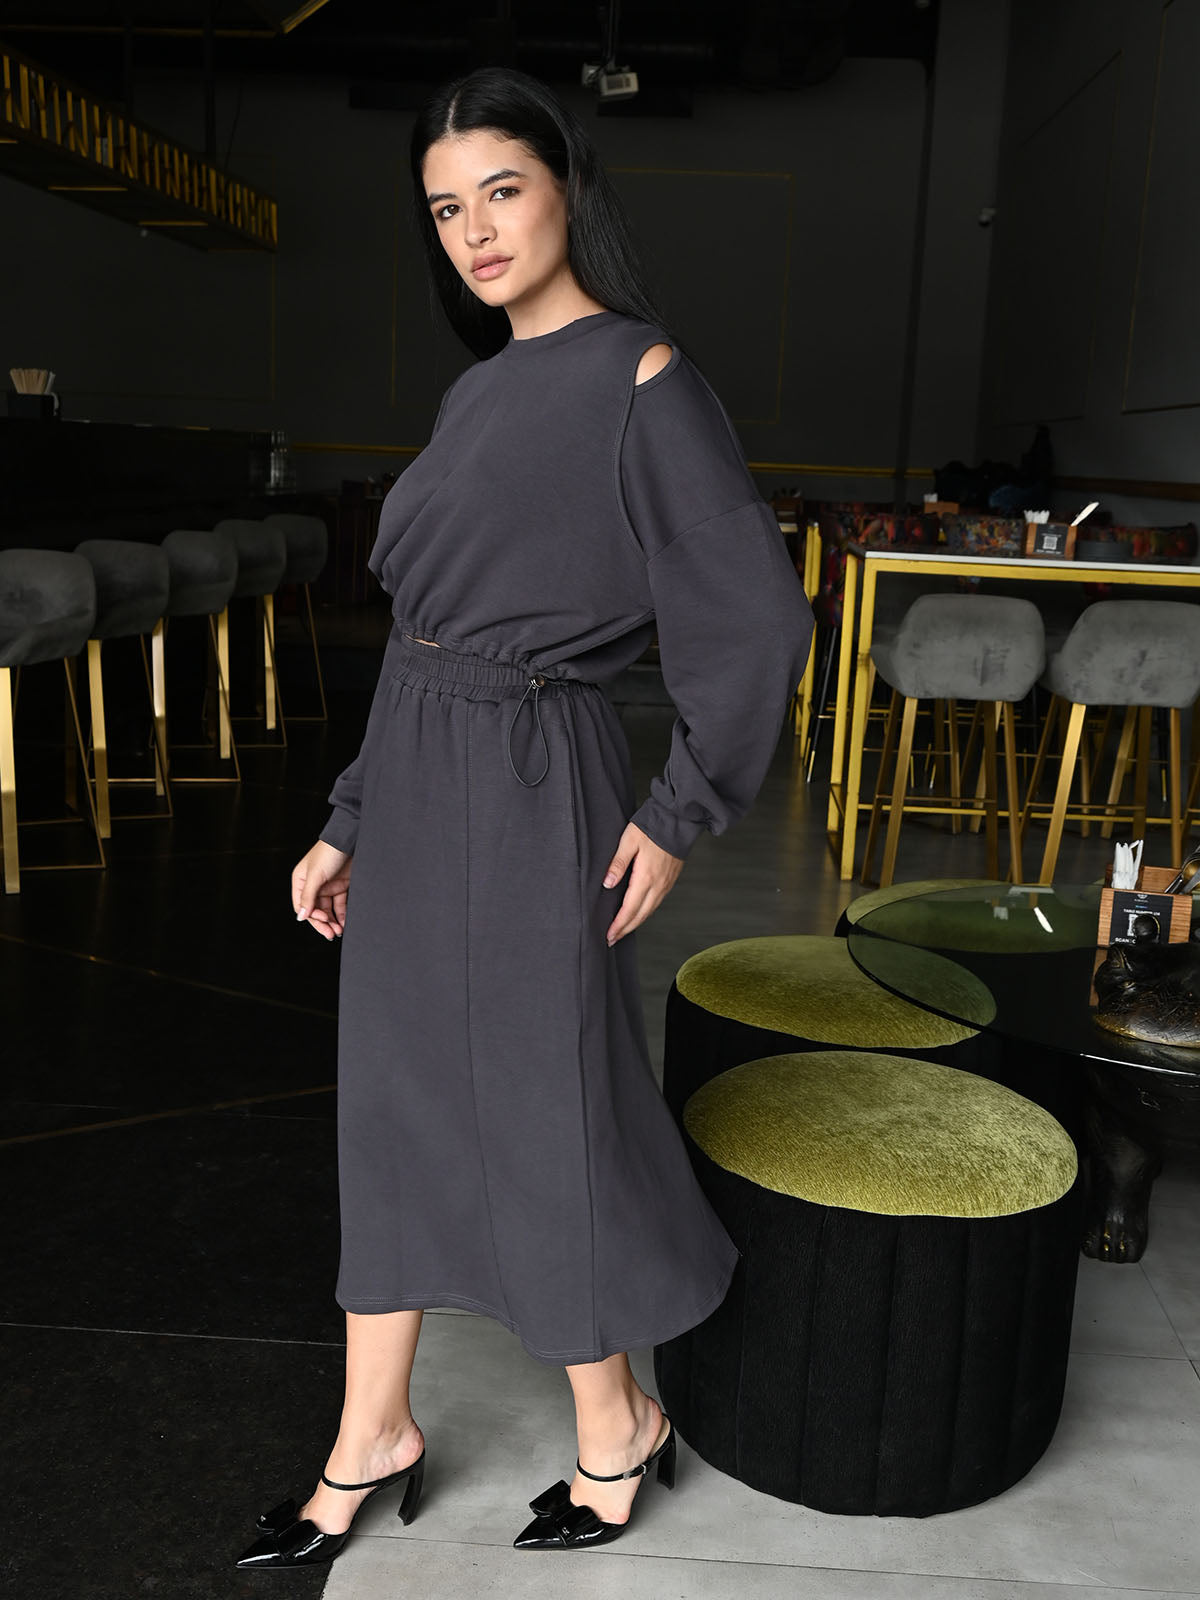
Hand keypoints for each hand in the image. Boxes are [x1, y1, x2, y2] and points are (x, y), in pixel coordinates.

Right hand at [292, 840, 353, 941]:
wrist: (350, 839)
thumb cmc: (329, 852)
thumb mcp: (316, 875)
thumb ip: (308, 896)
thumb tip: (300, 916)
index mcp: (301, 881)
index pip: (302, 905)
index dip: (311, 916)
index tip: (323, 920)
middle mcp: (313, 885)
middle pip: (315, 910)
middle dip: (323, 923)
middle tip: (331, 934)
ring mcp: (328, 886)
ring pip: (328, 909)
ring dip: (333, 921)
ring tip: (339, 931)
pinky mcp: (342, 886)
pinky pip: (340, 905)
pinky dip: (342, 915)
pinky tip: (345, 923)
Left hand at [603, 822, 683, 945]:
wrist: (678, 821)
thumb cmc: (652, 828)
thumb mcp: (629, 841)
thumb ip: (618, 863)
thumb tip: (608, 884)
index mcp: (646, 878)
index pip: (629, 909)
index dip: (619, 924)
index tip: (609, 935)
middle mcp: (658, 885)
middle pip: (640, 915)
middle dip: (625, 929)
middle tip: (612, 939)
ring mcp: (666, 884)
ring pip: (650, 911)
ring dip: (636, 923)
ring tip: (623, 930)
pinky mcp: (670, 881)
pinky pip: (656, 903)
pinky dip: (646, 913)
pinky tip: (639, 913)